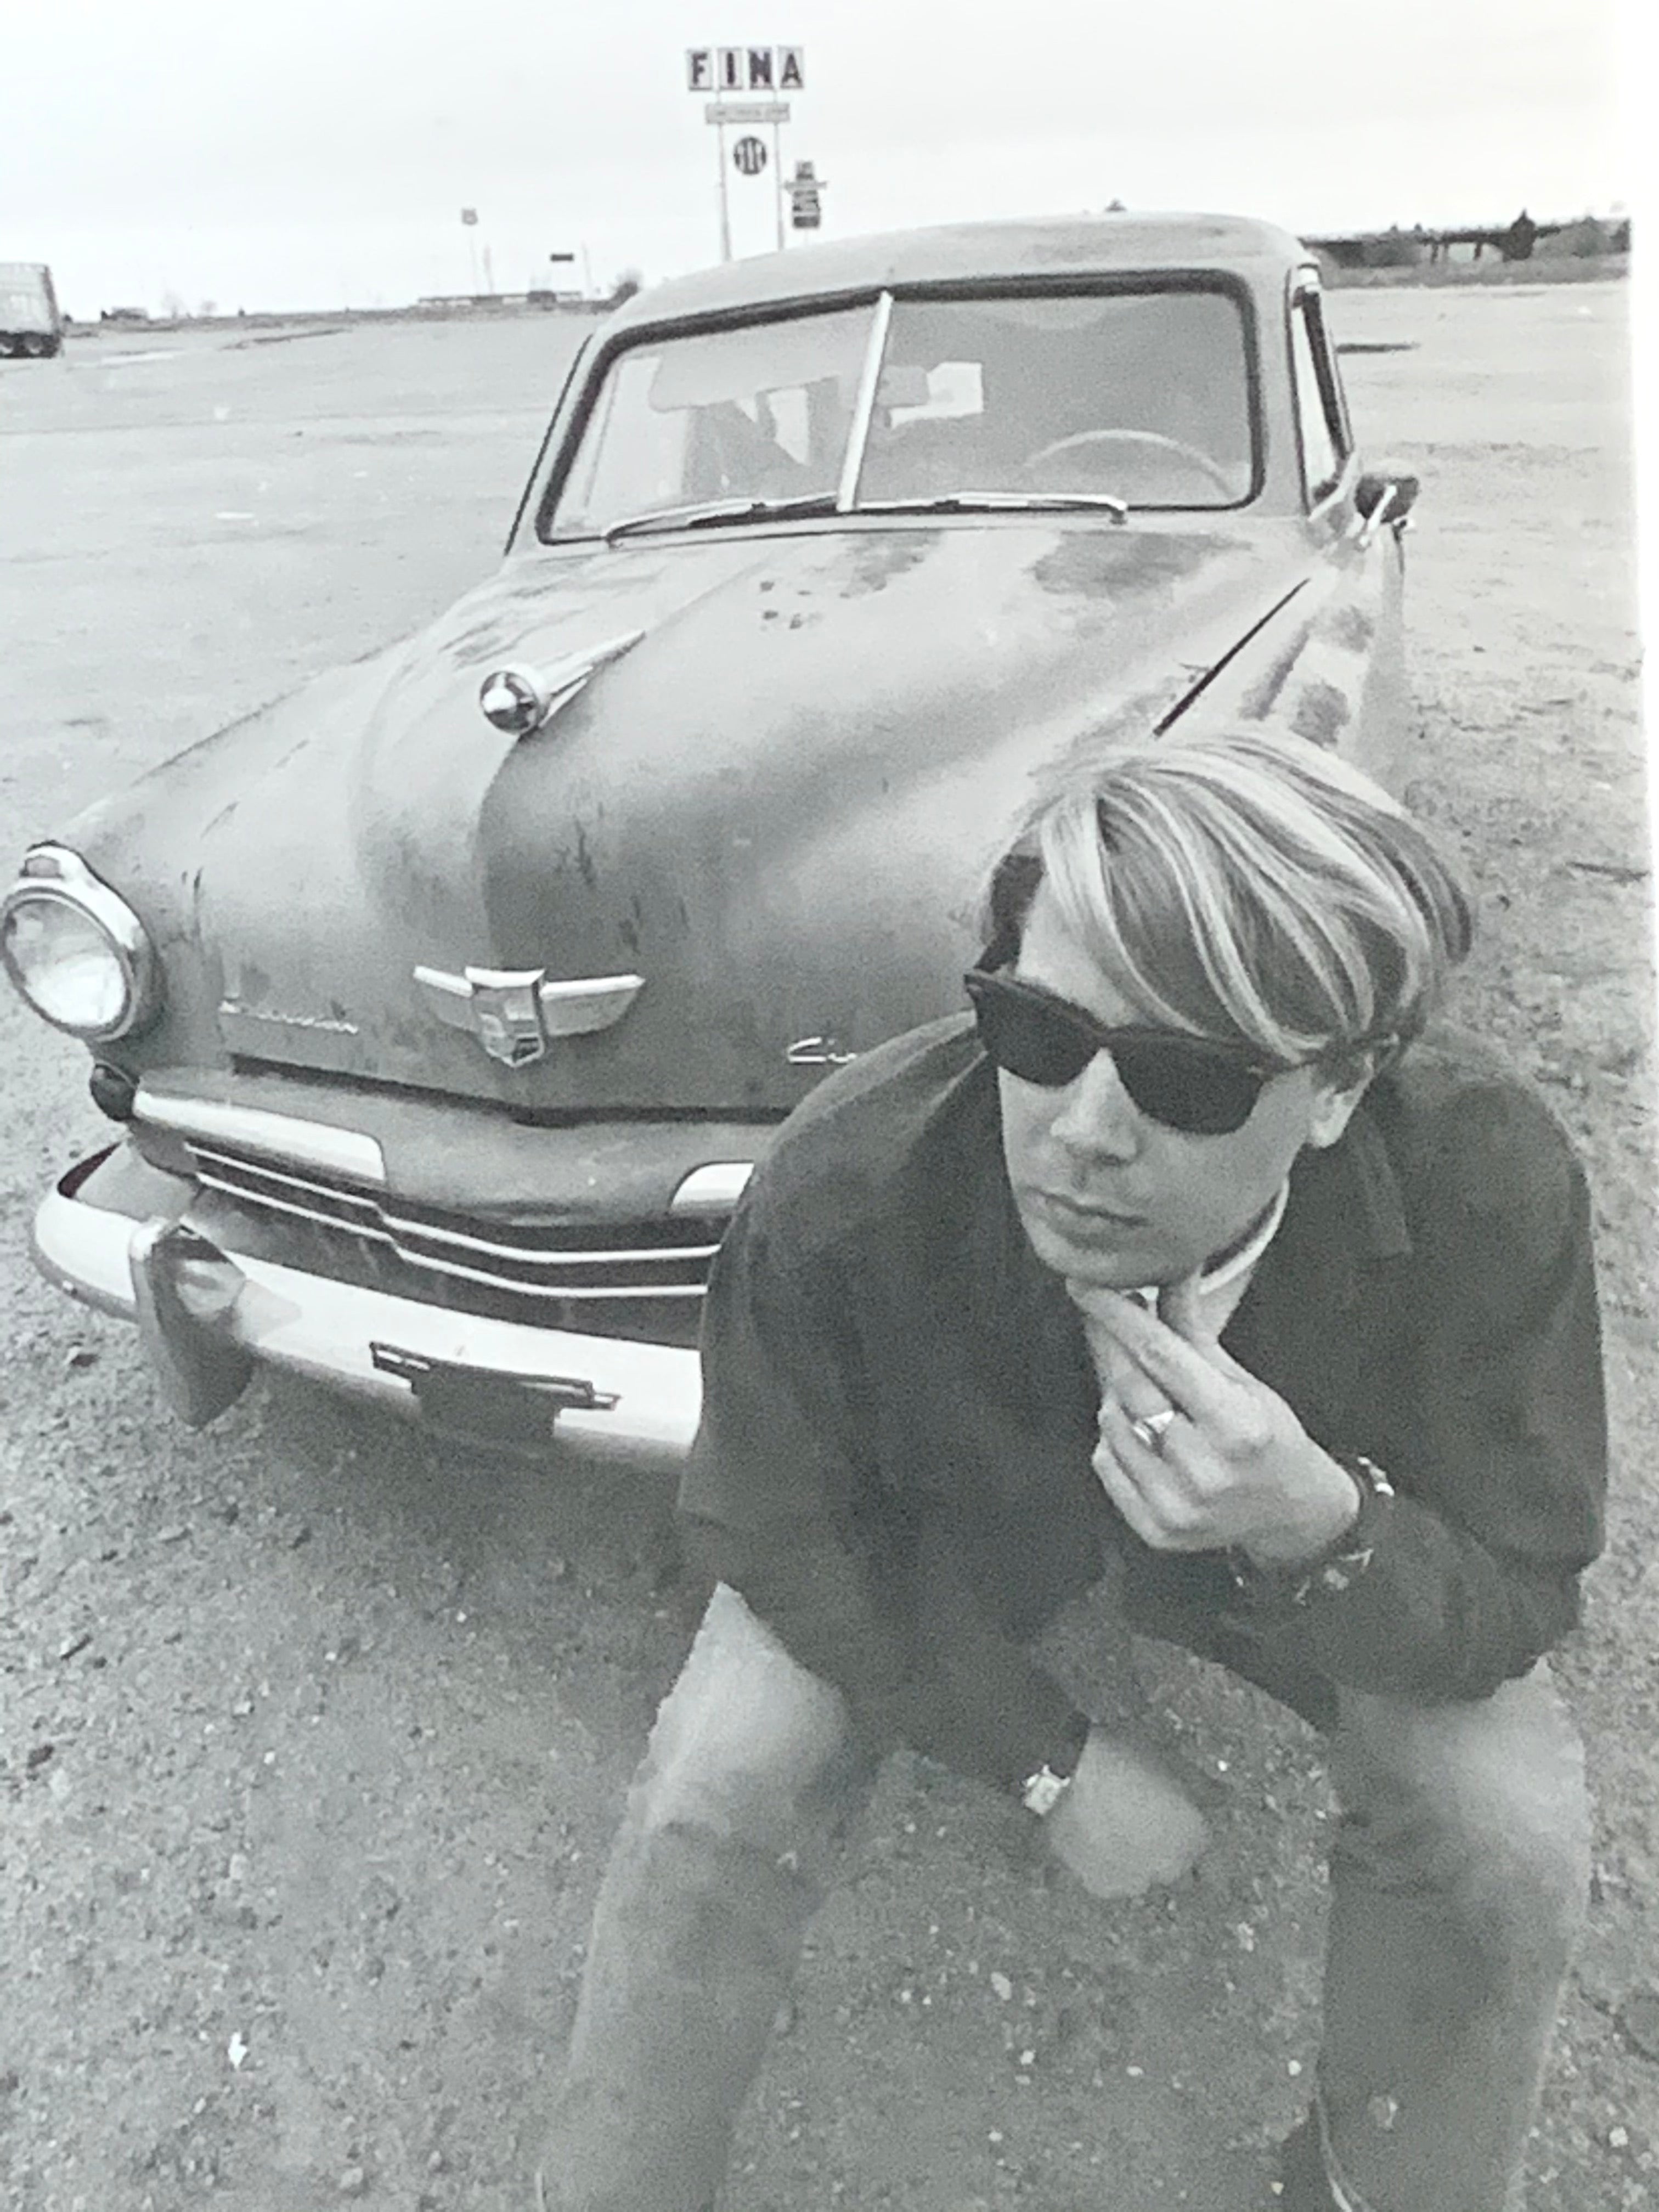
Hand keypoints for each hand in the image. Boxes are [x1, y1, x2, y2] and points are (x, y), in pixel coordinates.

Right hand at [1045, 1726, 1210, 1898]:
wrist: (1068, 1774)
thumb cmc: (1125, 1760)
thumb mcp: (1173, 1762)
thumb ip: (1205, 1788)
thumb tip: (1227, 1798)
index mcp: (1195, 1839)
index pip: (1210, 1854)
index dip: (1194, 1836)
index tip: (1179, 1822)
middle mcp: (1171, 1870)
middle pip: (1178, 1869)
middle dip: (1168, 1852)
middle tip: (1145, 1822)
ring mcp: (1135, 1882)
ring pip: (1144, 1876)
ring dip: (1138, 1861)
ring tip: (1115, 1828)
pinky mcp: (1100, 1886)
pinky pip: (1112, 1877)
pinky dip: (1108, 1864)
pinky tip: (1095, 1838)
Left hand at [1068, 1275, 1360, 1568]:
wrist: (1291, 1513)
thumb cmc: (1268, 1436)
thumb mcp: (1243, 1381)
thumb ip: (1194, 1332)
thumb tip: (1167, 1274)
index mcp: (1238, 1426)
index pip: (1161, 1356)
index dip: (1119, 1315)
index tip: (1086, 1285)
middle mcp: (1206, 1471)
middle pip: (1131, 1387)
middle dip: (1109, 1344)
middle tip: (1101, 1317)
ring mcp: (1177, 1506)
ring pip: (1111, 1422)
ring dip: (1117, 1394)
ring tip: (1144, 1389)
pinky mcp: (1155, 1529)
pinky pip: (1106, 1462)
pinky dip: (1115, 1437)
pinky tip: (1142, 1431)